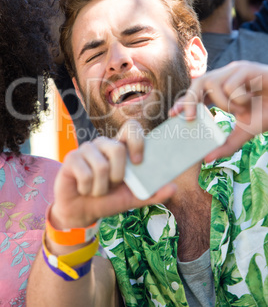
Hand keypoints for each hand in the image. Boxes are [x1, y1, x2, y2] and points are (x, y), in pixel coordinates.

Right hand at [51, 120, 176, 229]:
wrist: (81, 212)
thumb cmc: (107, 200)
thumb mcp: (132, 198)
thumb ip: (152, 193)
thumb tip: (173, 187)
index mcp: (120, 148)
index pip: (131, 127)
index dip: (137, 140)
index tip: (139, 162)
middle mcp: (103, 144)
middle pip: (117, 148)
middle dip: (118, 174)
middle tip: (112, 184)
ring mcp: (86, 149)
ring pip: (101, 165)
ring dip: (101, 188)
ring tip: (97, 190)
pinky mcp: (71, 158)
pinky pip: (86, 174)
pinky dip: (88, 189)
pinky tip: (84, 189)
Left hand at [169, 61, 267, 161]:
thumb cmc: (266, 113)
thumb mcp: (244, 132)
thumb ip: (226, 145)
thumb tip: (206, 160)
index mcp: (221, 90)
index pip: (197, 93)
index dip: (184, 102)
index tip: (172, 114)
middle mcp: (225, 77)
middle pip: (198, 83)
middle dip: (190, 100)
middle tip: (189, 118)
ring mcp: (235, 71)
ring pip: (214, 85)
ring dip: (225, 104)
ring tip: (242, 109)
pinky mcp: (247, 68)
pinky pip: (232, 86)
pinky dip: (240, 99)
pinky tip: (252, 100)